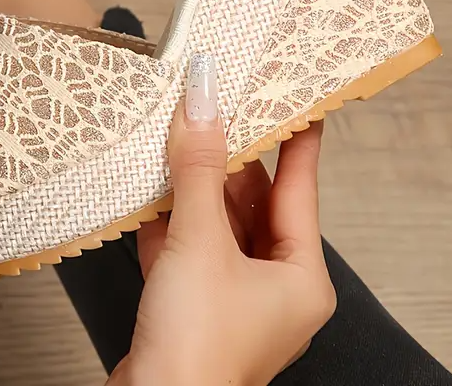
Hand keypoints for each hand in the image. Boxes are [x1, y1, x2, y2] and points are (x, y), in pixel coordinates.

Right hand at [108, 54, 335, 385]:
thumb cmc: (196, 352)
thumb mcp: (200, 242)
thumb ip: (200, 168)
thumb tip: (204, 103)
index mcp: (299, 276)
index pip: (301, 187)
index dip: (297, 138)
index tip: (296, 98)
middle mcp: (271, 286)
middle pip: (253, 202)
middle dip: (230, 157)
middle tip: (216, 106)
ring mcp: (229, 297)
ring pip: (215, 223)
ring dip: (193, 186)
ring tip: (180, 136)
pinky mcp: (192, 306)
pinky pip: (186, 247)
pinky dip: (170, 219)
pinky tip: (151, 190)